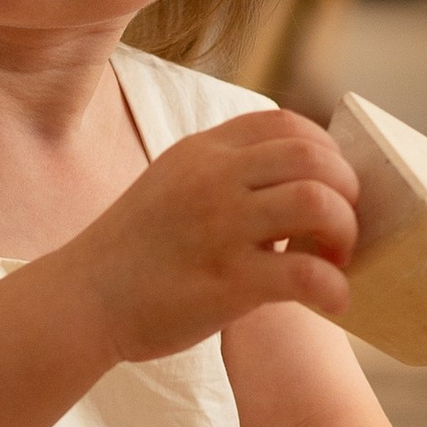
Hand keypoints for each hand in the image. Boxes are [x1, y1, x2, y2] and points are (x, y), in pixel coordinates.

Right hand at [74, 112, 358, 371]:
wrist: (81, 300)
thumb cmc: (136, 252)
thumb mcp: (174, 184)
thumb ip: (225, 173)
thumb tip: (298, 182)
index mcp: (203, 151)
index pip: (286, 124)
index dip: (325, 152)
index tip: (329, 187)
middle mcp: (213, 178)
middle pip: (313, 157)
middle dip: (345, 191)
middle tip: (339, 230)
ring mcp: (220, 227)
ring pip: (316, 202)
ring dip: (345, 232)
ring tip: (335, 260)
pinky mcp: (226, 280)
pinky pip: (305, 273)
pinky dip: (334, 287)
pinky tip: (333, 302)